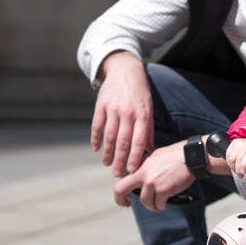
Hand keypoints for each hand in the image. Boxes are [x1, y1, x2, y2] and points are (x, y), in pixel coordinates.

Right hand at [90, 51, 152, 176]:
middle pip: (123, 141)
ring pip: (109, 135)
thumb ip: (148, 130)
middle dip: (119, 160)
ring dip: (107, 152)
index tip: (131, 171)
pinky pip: (97, 124)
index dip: (135, 157)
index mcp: (142, 115)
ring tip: (106, 163)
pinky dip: (95, 138)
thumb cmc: (140, 93)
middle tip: (117, 174)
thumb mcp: (148, 109)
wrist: (125, 70)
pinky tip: (96, 148)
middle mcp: (128, 112)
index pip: (139, 141)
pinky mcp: (101, 104)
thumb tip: (150, 152)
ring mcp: (113, 108)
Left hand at [111, 143, 194, 209]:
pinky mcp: (163, 190)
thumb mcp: (155, 157)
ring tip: (159, 204)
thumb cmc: (176, 155)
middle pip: (120, 190)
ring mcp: (152, 182)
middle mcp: (143, 174)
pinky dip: (163, 206)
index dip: (121, 190)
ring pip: (145, 202)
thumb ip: (146, 167)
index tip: (126, 196)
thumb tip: (142, 178)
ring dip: (152, 206)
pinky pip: (159, 204)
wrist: (191, 156)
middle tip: (126, 204)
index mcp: (140, 165)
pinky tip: (167, 203)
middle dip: (121, 200)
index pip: (122, 179)